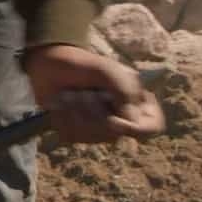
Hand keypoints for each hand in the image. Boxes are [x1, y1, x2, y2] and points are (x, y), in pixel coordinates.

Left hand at [24, 43, 164, 143]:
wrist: (49, 63)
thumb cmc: (81, 63)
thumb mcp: (106, 70)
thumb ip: (123, 90)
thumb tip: (130, 122)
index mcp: (135, 101)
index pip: (152, 127)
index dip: (137, 130)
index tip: (113, 120)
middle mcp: (120, 117)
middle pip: (114, 135)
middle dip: (93, 114)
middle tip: (82, 93)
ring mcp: (98, 126)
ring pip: (92, 137)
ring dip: (75, 114)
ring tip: (69, 95)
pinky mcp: (77, 131)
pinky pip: (72, 137)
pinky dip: (62, 119)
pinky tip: (60, 104)